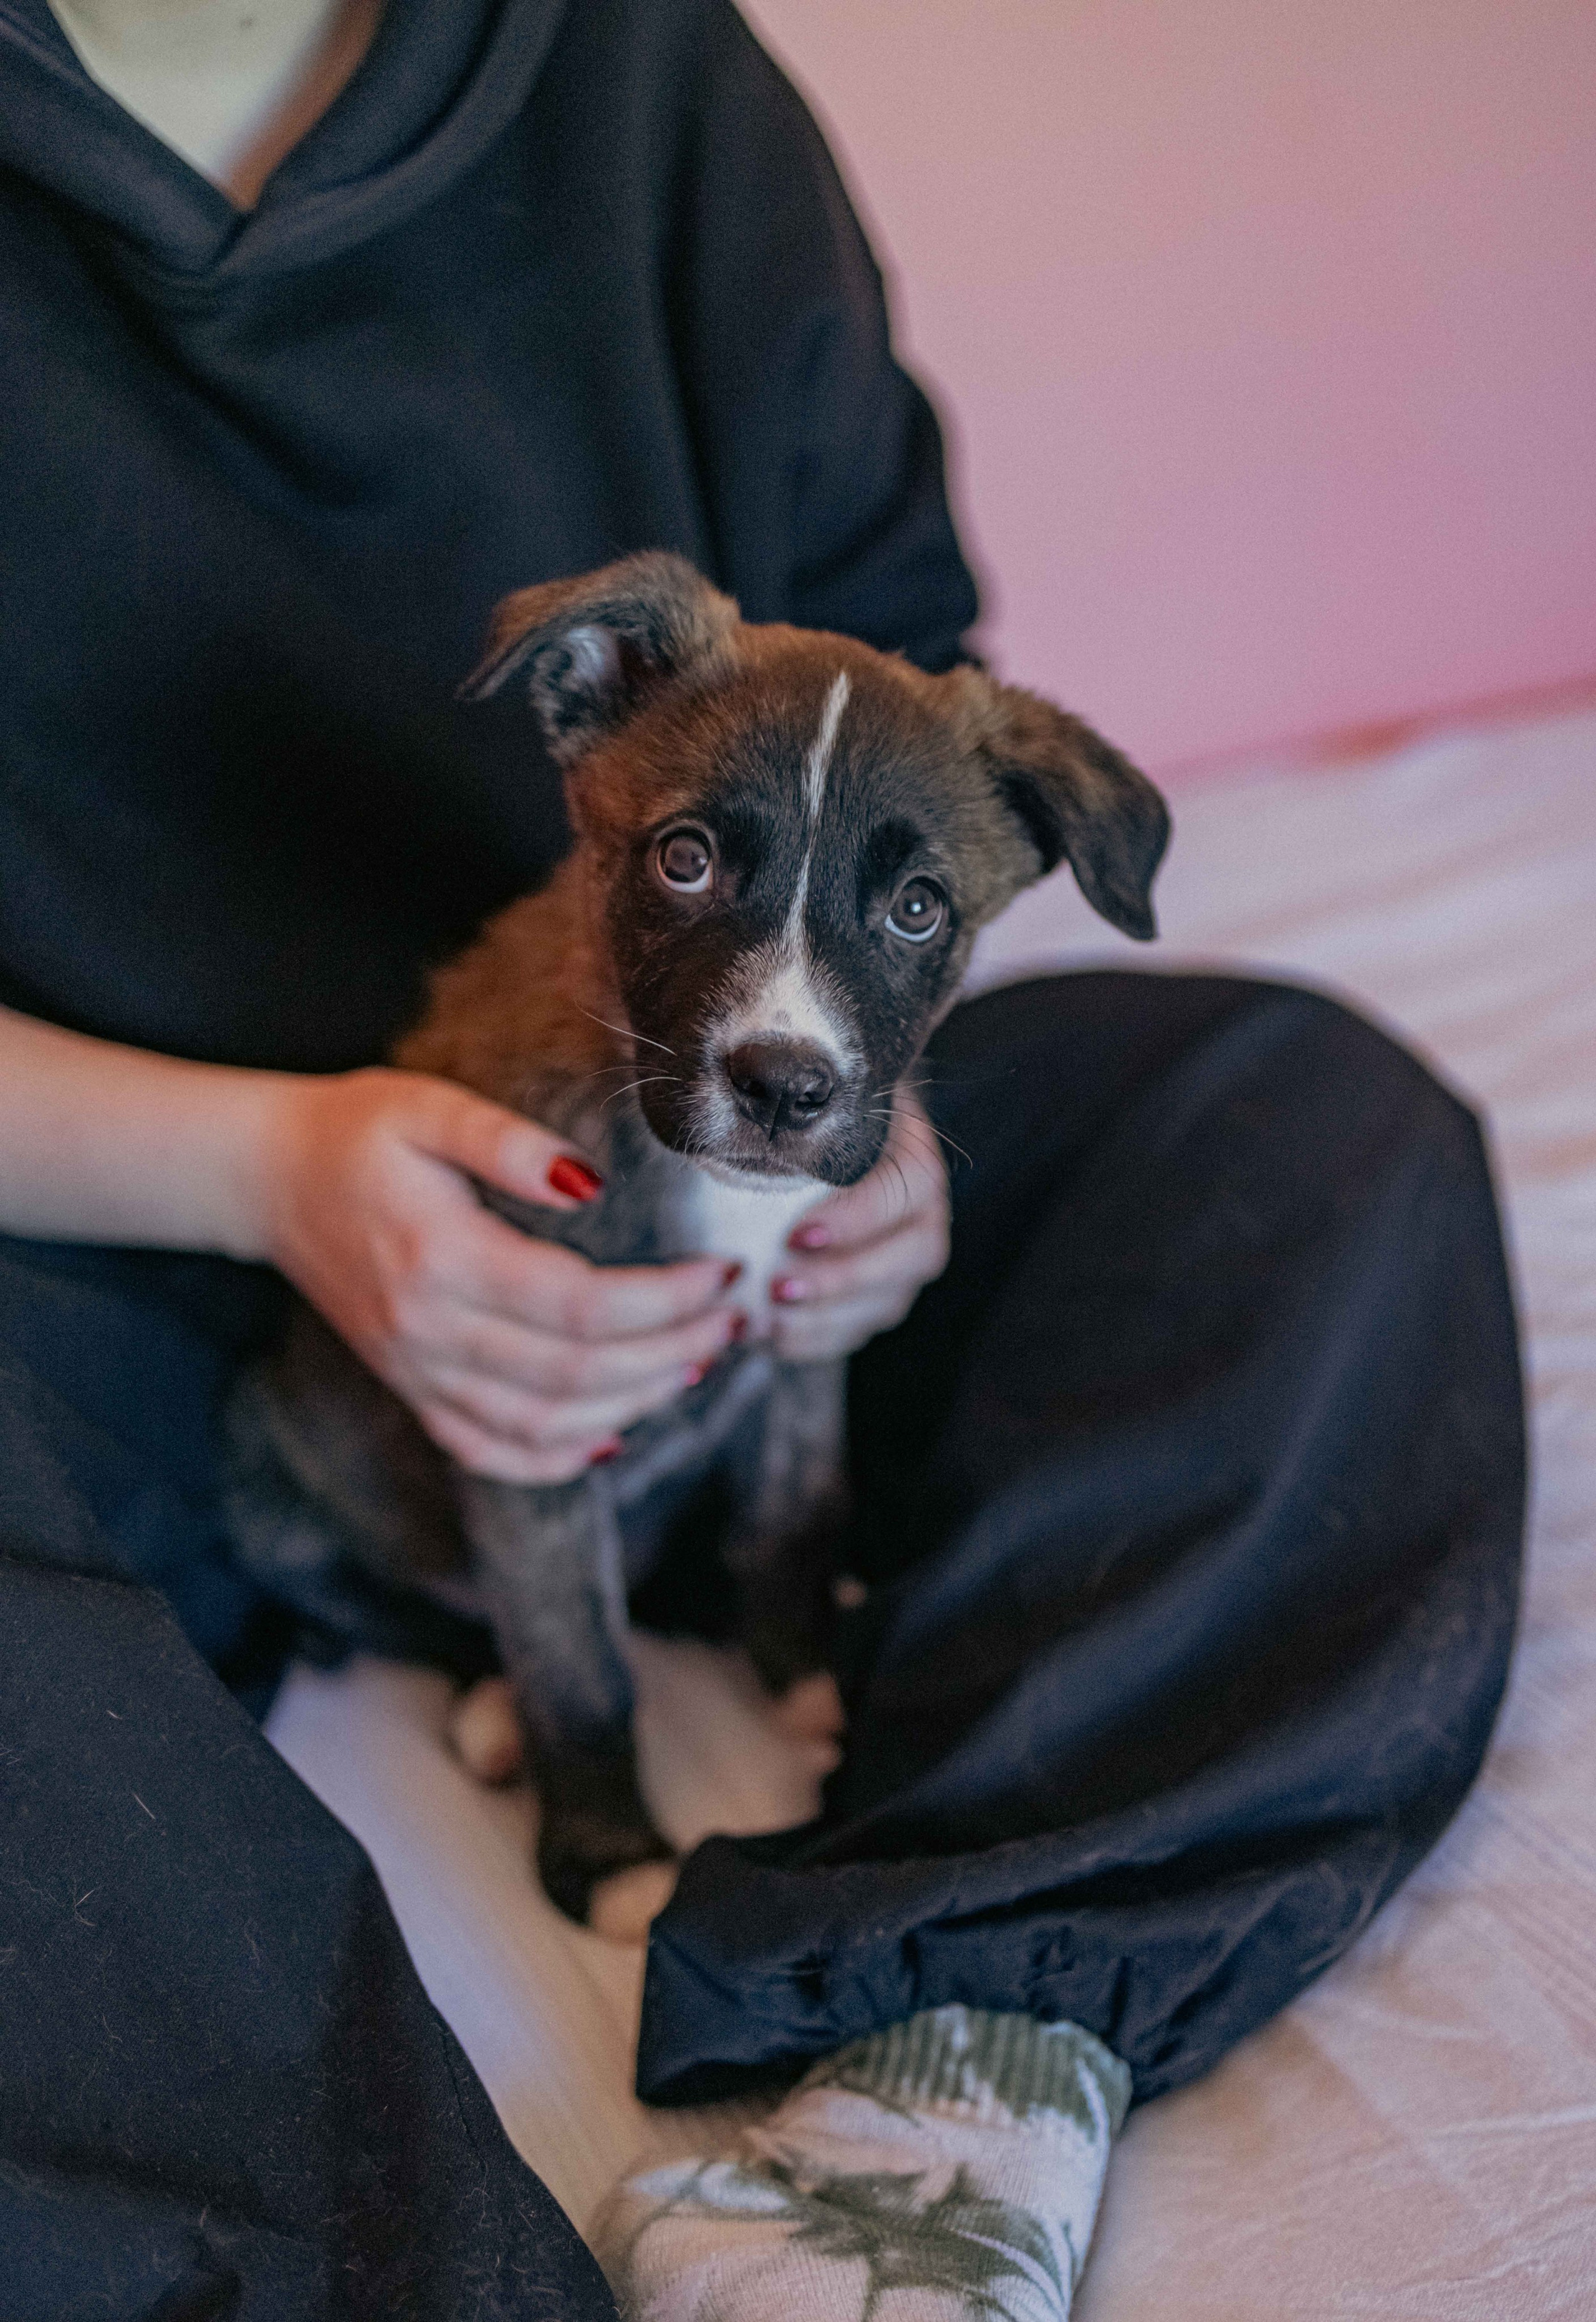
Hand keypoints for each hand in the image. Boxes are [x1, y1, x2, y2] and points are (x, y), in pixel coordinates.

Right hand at [256, 1068, 744, 1482]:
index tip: (722, 1274)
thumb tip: (589, 1182)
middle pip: (575, 1373)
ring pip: (544, 1424)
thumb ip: (509, 1144)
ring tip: (697, 1362)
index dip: (664, 1301)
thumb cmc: (356, 1133)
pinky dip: (556, 1458)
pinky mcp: (412, 1389)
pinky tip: (612, 1435)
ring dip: (634, 1403)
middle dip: (671, 1351)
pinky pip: (489, 1451)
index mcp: (439, 1256)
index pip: (578, 1305)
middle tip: (733, 1319)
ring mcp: (417, 1371)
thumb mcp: (428, 1108)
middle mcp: (428, 1331)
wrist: (266, 1180)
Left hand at [767, 1087, 950, 1360]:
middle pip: (910, 1256)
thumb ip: (795, 1125)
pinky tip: (775, 1336)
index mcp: (913, 1158)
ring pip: (888, 1301)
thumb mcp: (810, 1112)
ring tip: (771, 1320)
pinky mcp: (884, 1296)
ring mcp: (908, 1260)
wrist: (827, 1142)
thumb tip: (745, 1133)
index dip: (856, 1218)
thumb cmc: (812, 1126)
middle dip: (842, 1279)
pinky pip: (862, 1329)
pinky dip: (818, 1339)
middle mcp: (925, 1212)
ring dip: (827, 1318)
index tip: (797, 1234)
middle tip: (779, 1287)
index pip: (904, 1188)